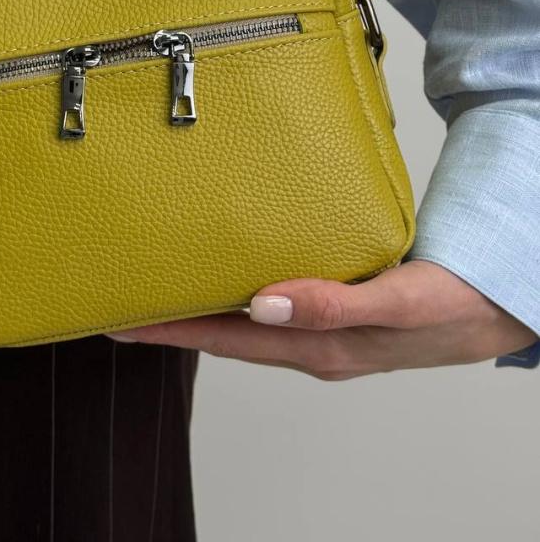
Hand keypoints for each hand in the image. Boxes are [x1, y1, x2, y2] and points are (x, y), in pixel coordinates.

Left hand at [107, 259, 536, 378]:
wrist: (493, 305)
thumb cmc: (451, 307)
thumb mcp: (398, 304)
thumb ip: (333, 306)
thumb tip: (262, 304)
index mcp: (317, 347)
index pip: (223, 338)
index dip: (168, 329)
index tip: (118, 317)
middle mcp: (307, 340)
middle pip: (221, 331)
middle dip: (168, 317)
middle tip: (118, 293)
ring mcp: (317, 326)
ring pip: (243, 316)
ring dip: (199, 300)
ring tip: (157, 276)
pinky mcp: (331, 303)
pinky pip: (272, 299)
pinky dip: (236, 285)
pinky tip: (226, 264)